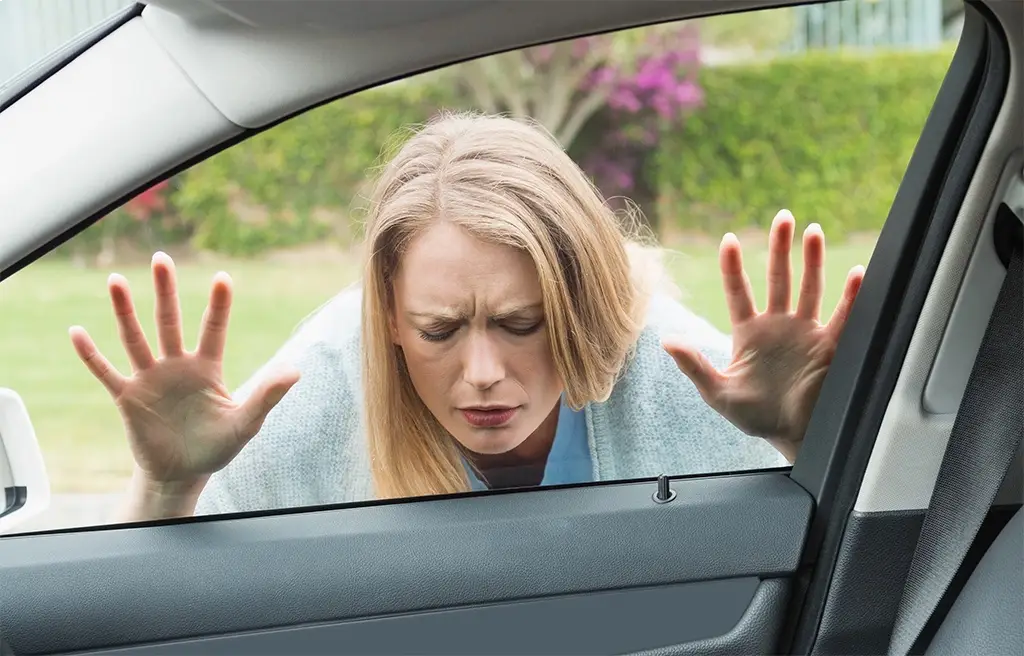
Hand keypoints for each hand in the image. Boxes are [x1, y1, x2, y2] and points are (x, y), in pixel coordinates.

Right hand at [70, 252, 299, 489]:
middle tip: (162, 257)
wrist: (182, 474)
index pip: (214, 329)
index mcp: (208, 368)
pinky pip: (106, 371)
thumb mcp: (246, 423)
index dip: (218, 305)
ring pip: (136, 337)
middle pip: (170, 321)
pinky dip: (91, 354)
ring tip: (116, 280)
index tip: (223, 277)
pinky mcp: (128, 397)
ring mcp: (151, 378)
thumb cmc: (217, 446)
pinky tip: (76, 332)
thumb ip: (267, 396)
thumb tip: (296, 371)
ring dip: (125, 310)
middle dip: (166, 290)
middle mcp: (177, 365)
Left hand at [663, 210, 864, 461]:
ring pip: (809, 287)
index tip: (728, 239)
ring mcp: (805, 333)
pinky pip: (842, 317)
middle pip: (778, 278)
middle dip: (780, 248)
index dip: (733, 266)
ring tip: (813, 231)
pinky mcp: (829, 346)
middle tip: (783, 217)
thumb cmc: (755, 416)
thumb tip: (667, 341)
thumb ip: (695, 366)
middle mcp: (778, 325)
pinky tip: (856, 274)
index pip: (738, 290)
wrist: (792, 437)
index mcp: (748, 333)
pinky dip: (850, 296)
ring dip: (812, 260)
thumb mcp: (718, 392)